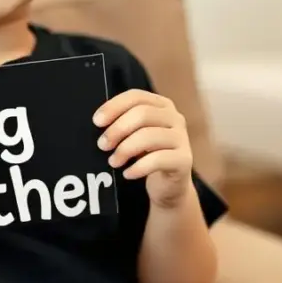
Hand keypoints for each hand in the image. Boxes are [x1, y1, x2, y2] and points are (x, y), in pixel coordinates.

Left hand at [93, 89, 192, 208]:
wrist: (169, 186)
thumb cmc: (147, 156)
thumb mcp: (135, 135)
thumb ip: (122, 124)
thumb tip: (98, 123)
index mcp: (161, 105)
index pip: (136, 96)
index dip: (114, 106)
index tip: (97, 121)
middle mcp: (175, 117)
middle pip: (142, 114)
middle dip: (117, 129)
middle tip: (102, 145)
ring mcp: (181, 138)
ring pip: (148, 136)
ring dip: (125, 149)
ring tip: (113, 162)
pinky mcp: (184, 160)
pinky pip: (157, 160)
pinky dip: (138, 167)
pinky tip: (127, 173)